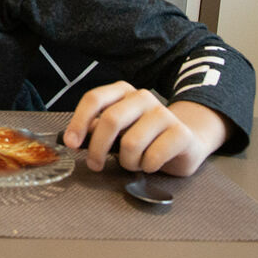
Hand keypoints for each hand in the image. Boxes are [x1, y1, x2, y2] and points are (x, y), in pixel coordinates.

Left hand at [62, 83, 226, 176]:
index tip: (71, 143)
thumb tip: (73, 138)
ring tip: (133, 162)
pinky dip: (147, 166)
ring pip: (131, 143)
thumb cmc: (145, 136)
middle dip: (97, 148)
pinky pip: (153, 156)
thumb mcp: (118, 129)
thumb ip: (97, 128)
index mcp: (123, 91)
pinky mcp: (180, 133)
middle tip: (95, 165)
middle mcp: (142, 97)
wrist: (186, 141)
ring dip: (127, 161)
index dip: (79, 122)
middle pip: (110, 120)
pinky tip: (151, 164)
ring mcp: (163, 113)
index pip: (94, 99)